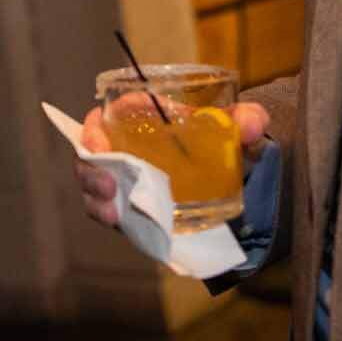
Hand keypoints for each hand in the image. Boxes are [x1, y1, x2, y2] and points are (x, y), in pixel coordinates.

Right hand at [72, 101, 269, 229]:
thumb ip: (248, 119)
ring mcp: (125, 176)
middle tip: (108, 187)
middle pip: (91, 153)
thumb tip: (251, 126)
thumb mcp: (237, 124)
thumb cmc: (221, 137)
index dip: (93, 128)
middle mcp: (125, 144)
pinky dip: (112, 217)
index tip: (97, 145)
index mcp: (142, 115)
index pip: (107, 115)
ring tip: (113, 213)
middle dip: (90, 170)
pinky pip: (110, 210)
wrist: (229, 172)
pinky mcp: (130, 203)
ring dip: (96, 199)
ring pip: (95, 184)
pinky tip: (122, 225)